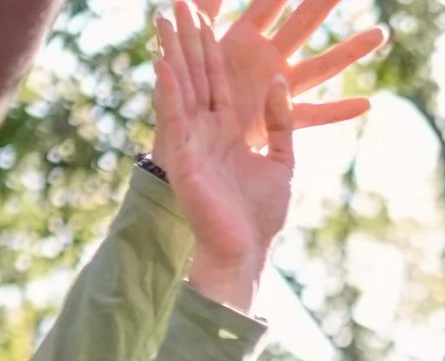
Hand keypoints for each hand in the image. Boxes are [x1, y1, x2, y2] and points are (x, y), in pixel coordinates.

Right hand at [154, 2, 292, 310]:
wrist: (246, 252)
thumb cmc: (262, 214)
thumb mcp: (282, 161)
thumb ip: (282, 123)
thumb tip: (280, 82)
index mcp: (229, 129)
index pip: (218, 79)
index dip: (213, 47)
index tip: (206, 14)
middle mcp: (207, 130)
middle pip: (196, 74)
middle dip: (188, 39)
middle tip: (179, 2)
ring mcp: (192, 141)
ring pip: (181, 87)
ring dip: (172, 53)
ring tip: (163, 19)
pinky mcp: (183, 158)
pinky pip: (175, 119)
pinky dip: (170, 92)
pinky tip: (163, 64)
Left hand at [201, 0, 384, 147]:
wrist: (187, 145)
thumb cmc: (183, 97)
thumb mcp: (185, 49)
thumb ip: (196, 17)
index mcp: (244, 39)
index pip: (269, 4)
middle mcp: (268, 60)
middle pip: (304, 25)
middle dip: (323, 4)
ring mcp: (278, 90)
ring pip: (322, 65)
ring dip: (350, 51)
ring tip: (379, 34)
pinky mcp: (280, 122)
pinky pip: (315, 116)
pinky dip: (339, 111)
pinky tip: (366, 105)